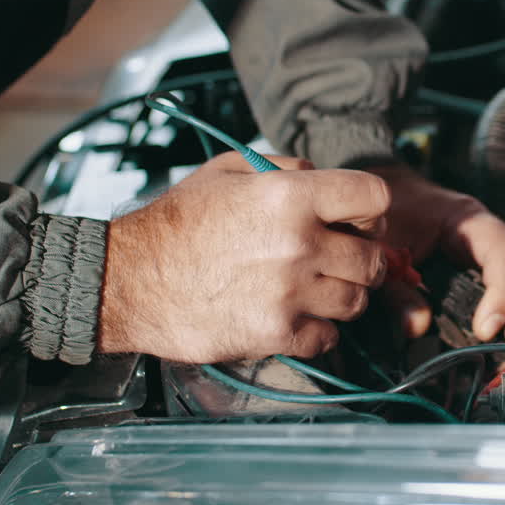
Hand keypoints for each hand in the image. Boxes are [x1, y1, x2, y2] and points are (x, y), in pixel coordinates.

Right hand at [97, 152, 389, 362]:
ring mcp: (290, 292)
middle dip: (362, 259)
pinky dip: (319, 330)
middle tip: (339, 260)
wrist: (129, 279)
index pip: (376, 198)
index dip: (371, 211)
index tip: (357, 221)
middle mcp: (298, 242)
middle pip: (373, 258)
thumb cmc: (177, 222)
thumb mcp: (228, 170)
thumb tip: (325, 178)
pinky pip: (328, 337)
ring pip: (357, 300)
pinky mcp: (275, 333)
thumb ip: (285, 167)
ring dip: (343, 295)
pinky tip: (297, 316)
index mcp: (289, 195)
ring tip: (316, 289)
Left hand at [364, 163, 504, 342]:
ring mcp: (483, 257)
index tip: (485, 329)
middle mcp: (485, 238)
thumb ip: (396, 286)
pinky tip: (494, 352)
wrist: (380, 195)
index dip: (501, 294)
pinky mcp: (473, 275)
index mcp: (468, 219)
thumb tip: (418, 326)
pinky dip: (498, 325)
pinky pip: (494, 299)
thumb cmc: (386, 210)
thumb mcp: (383, 243)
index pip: (503, 254)